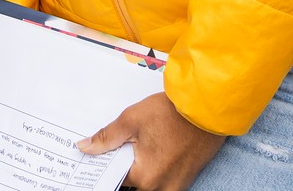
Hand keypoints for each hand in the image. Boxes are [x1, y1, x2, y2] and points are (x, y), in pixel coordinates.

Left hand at [78, 92, 223, 190]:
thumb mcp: (132, 120)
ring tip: (133, 151)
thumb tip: (85, 147)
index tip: (96, 160)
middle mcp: (161, 188)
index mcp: (145, 177)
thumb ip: (107, 137)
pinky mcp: (185, 180)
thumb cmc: (172, 113)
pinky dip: (152, 172)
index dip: (103, 168)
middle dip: (121, 171)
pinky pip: (162, 183)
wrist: (206, 110)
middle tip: (116, 152)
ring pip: (147, 186)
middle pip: (131, 186)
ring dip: (137, 173)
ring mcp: (175, 186)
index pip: (114, 180)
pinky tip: (148, 154)